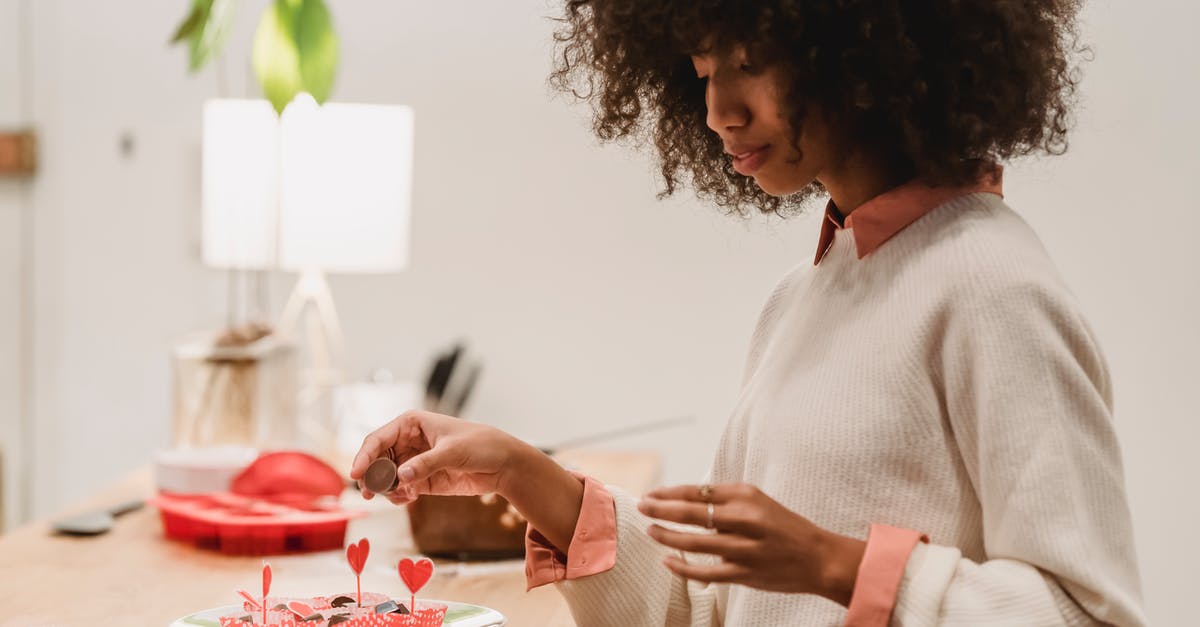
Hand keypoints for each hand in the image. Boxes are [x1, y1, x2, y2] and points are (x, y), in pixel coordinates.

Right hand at [349, 410, 521, 505]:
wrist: (503, 464)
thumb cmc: (481, 445)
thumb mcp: (453, 452)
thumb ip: (426, 464)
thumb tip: (401, 476)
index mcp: (411, 423)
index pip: (378, 439)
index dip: (364, 456)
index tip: (356, 475)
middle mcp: (408, 441)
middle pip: (376, 460)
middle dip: (371, 477)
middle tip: (369, 494)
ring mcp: (414, 462)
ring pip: (386, 477)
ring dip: (385, 489)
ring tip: (400, 496)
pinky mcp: (422, 480)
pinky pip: (400, 489)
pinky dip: (398, 496)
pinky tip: (407, 499)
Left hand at [637, 483, 865, 605]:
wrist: (818, 558)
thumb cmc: (783, 526)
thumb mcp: (757, 501)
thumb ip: (725, 500)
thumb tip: (685, 499)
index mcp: (745, 496)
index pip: (697, 491)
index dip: (668, 493)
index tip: (651, 494)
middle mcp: (744, 519)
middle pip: (690, 512)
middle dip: (659, 509)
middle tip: (641, 507)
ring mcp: (743, 548)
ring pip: (693, 541)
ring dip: (666, 536)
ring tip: (650, 531)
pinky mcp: (744, 573)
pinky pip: (705, 571)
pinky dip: (682, 567)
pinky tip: (667, 561)